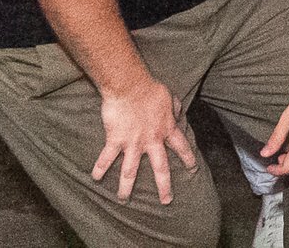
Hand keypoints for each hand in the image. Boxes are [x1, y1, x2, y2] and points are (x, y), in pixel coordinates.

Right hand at [92, 76, 195, 203]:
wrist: (130, 86)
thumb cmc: (151, 89)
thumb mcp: (170, 99)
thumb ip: (174, 110)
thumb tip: (178, 113)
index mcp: (167, 129)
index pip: (182, 147)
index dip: (188, 159)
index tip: (193, 170)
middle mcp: (152, 141)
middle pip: (160, 168)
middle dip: (164, 187)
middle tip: (166, 201)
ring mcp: (133, 143)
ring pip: (130, 171)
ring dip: (126, 187)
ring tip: (124, 200)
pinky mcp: (115, 140)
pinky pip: (106, 158)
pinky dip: (100, 169)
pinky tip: (95, 179)